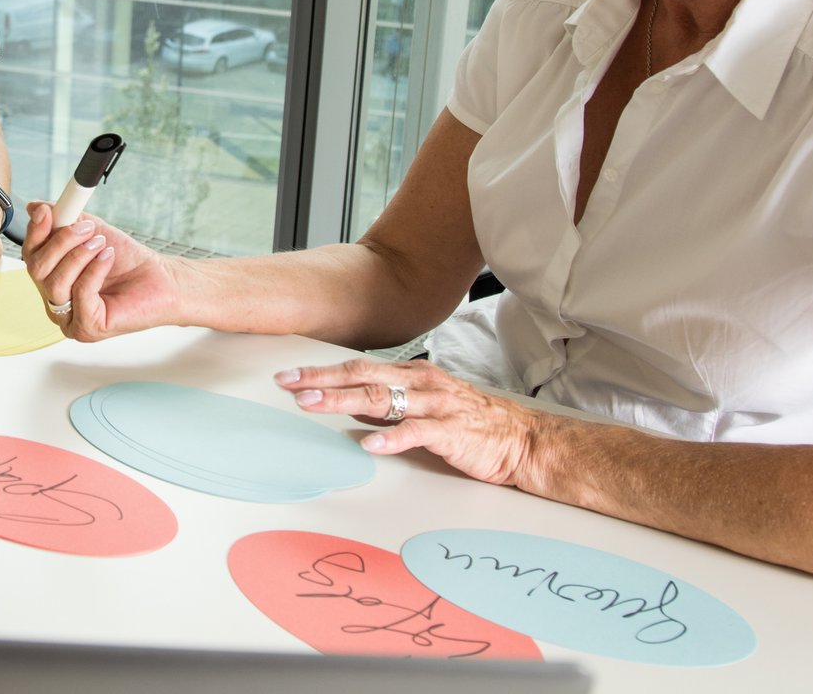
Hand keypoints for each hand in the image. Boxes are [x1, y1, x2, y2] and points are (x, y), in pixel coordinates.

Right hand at [21, 201, 178, 341]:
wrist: (161, 279)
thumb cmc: (127, 261)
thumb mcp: (91, 233)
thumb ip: (64, 220)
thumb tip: (36, 207)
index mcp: (52, 279)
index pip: (30, 257)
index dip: (35, 233)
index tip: (47, 212)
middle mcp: (55, 302)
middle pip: (37, 270)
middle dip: (60, 242)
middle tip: (86, 228)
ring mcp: (69, 319)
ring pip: (54, 283)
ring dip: (78, 256)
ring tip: (101, 244)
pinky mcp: (87, 328)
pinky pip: (80, 294)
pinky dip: (94, 271)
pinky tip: (107, 258)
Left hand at [276, 358, 539, 486]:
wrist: (522, 439)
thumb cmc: (474, 423)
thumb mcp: (427, 404)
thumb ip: (390, 402)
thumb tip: (350, 402)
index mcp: (414, 375)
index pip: (360, 368)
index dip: (324, 371)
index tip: (292, 376)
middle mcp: (422, 384)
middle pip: (363, 377)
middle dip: (322, 380)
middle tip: (289, 384)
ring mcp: (436, 406)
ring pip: (381, 399)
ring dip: (342, 401)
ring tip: (313, 405)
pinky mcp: (450, 432)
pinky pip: (415, 432)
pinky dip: (389, 438)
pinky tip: (368, 444)